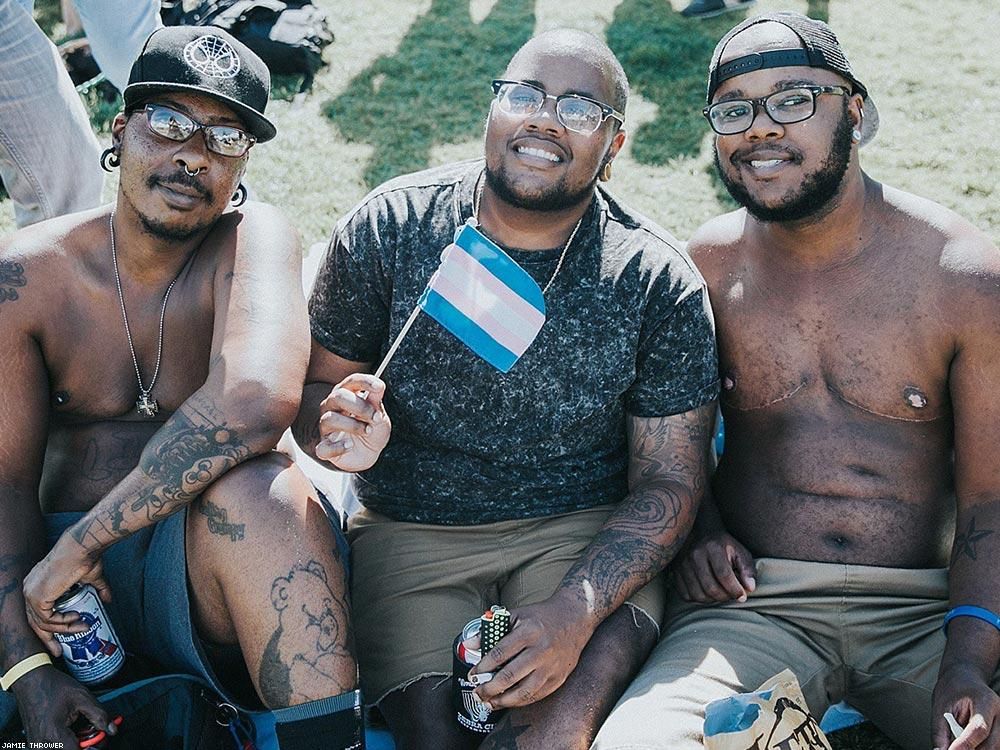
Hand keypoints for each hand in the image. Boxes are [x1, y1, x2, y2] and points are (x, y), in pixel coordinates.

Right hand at [10, 665, 115, 745]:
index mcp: (53, 734)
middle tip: (91, 729)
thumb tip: (112, 729)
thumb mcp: (82, 697)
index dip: (92, 746)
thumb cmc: (53, 686)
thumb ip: (99, 715)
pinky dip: (66, 740)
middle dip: (85, 744)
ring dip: (75, 742)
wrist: (30, 680)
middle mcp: (42, 744)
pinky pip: (55, 747)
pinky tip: (70, 728)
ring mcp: (37, 745)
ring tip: (79, 726)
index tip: (100, 735)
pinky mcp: (36, 743)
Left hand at [23, 534, 110, 656]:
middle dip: (48, 639)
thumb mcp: (90, 578)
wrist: (81, 547)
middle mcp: (29, 589)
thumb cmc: (84, 556)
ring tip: (82, 627)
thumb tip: (107, 600)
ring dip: (63, 630)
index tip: (59, 639)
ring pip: (43, 623)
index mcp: (37, 583)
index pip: (36, 612)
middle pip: (34, 622)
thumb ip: (98, 589)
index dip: (48, 627)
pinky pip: (48, 620)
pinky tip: (77, 618)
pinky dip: (63, 623)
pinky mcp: (37, 597)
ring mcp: (31, 593)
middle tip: (59, 651)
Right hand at [315, 373, 390, 471]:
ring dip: (353, 425)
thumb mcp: (379, 416)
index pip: (352, 382)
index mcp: (346, 395)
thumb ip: (376, 402)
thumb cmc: (372, 429)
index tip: (380, 387)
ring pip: (329, 419)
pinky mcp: (324, 447)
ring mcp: (326, 427)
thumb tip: (379, 387)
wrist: (369, 454)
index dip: (365, 382)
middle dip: (360, 407)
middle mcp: (332, 408)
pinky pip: (323, 447)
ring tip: (368, 431)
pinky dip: (338, 447)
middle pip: (338, 396)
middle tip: (376, 418)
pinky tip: (350, 446)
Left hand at [469, 592, 595, 709]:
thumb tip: (469, 645)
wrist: (574, 618)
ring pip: (524, 692)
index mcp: (529, 632)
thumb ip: (491, 629)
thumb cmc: (541, 617)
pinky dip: (519, 702)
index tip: (472, 674)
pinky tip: (507, 701)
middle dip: (489, 688)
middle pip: (510, 676)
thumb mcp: (516, 615)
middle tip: (477, 692)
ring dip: (502, 701)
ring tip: (488, 702)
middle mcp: (541, 651)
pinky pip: (536, 696)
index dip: (483, 667)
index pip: (500, 653)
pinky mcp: (559, 678)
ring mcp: (551, 667)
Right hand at [673, 530, 755, 602]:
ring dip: (712, 600)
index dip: (735, 590)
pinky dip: (698, 598)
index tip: (742, 596)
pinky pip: (686, 595)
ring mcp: (682, 564)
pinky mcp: (675, 572)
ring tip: (720, 594)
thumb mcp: (740, 552)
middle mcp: (695, 555)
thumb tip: (750, 588)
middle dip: (725, 597)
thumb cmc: (724, 546)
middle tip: (731, 595)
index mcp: (713, 547)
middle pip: (710, 588)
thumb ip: (747, 569)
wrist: (700, 533)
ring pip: (698, 594)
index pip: (724, 575)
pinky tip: (706, 592)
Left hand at [933, 663, 999, 748]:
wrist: (965, 679)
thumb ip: (940, 731)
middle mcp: (999, 713)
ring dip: (975, 749)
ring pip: (994, 748)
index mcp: (985, 701)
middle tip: (952, 748)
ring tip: (959, 742)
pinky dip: (978, 747)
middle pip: (991, 744)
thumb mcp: (940, 705)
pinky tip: (968, 743)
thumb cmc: (952, 689)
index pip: (979, 728)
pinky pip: (993, 746)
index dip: (965, 744)